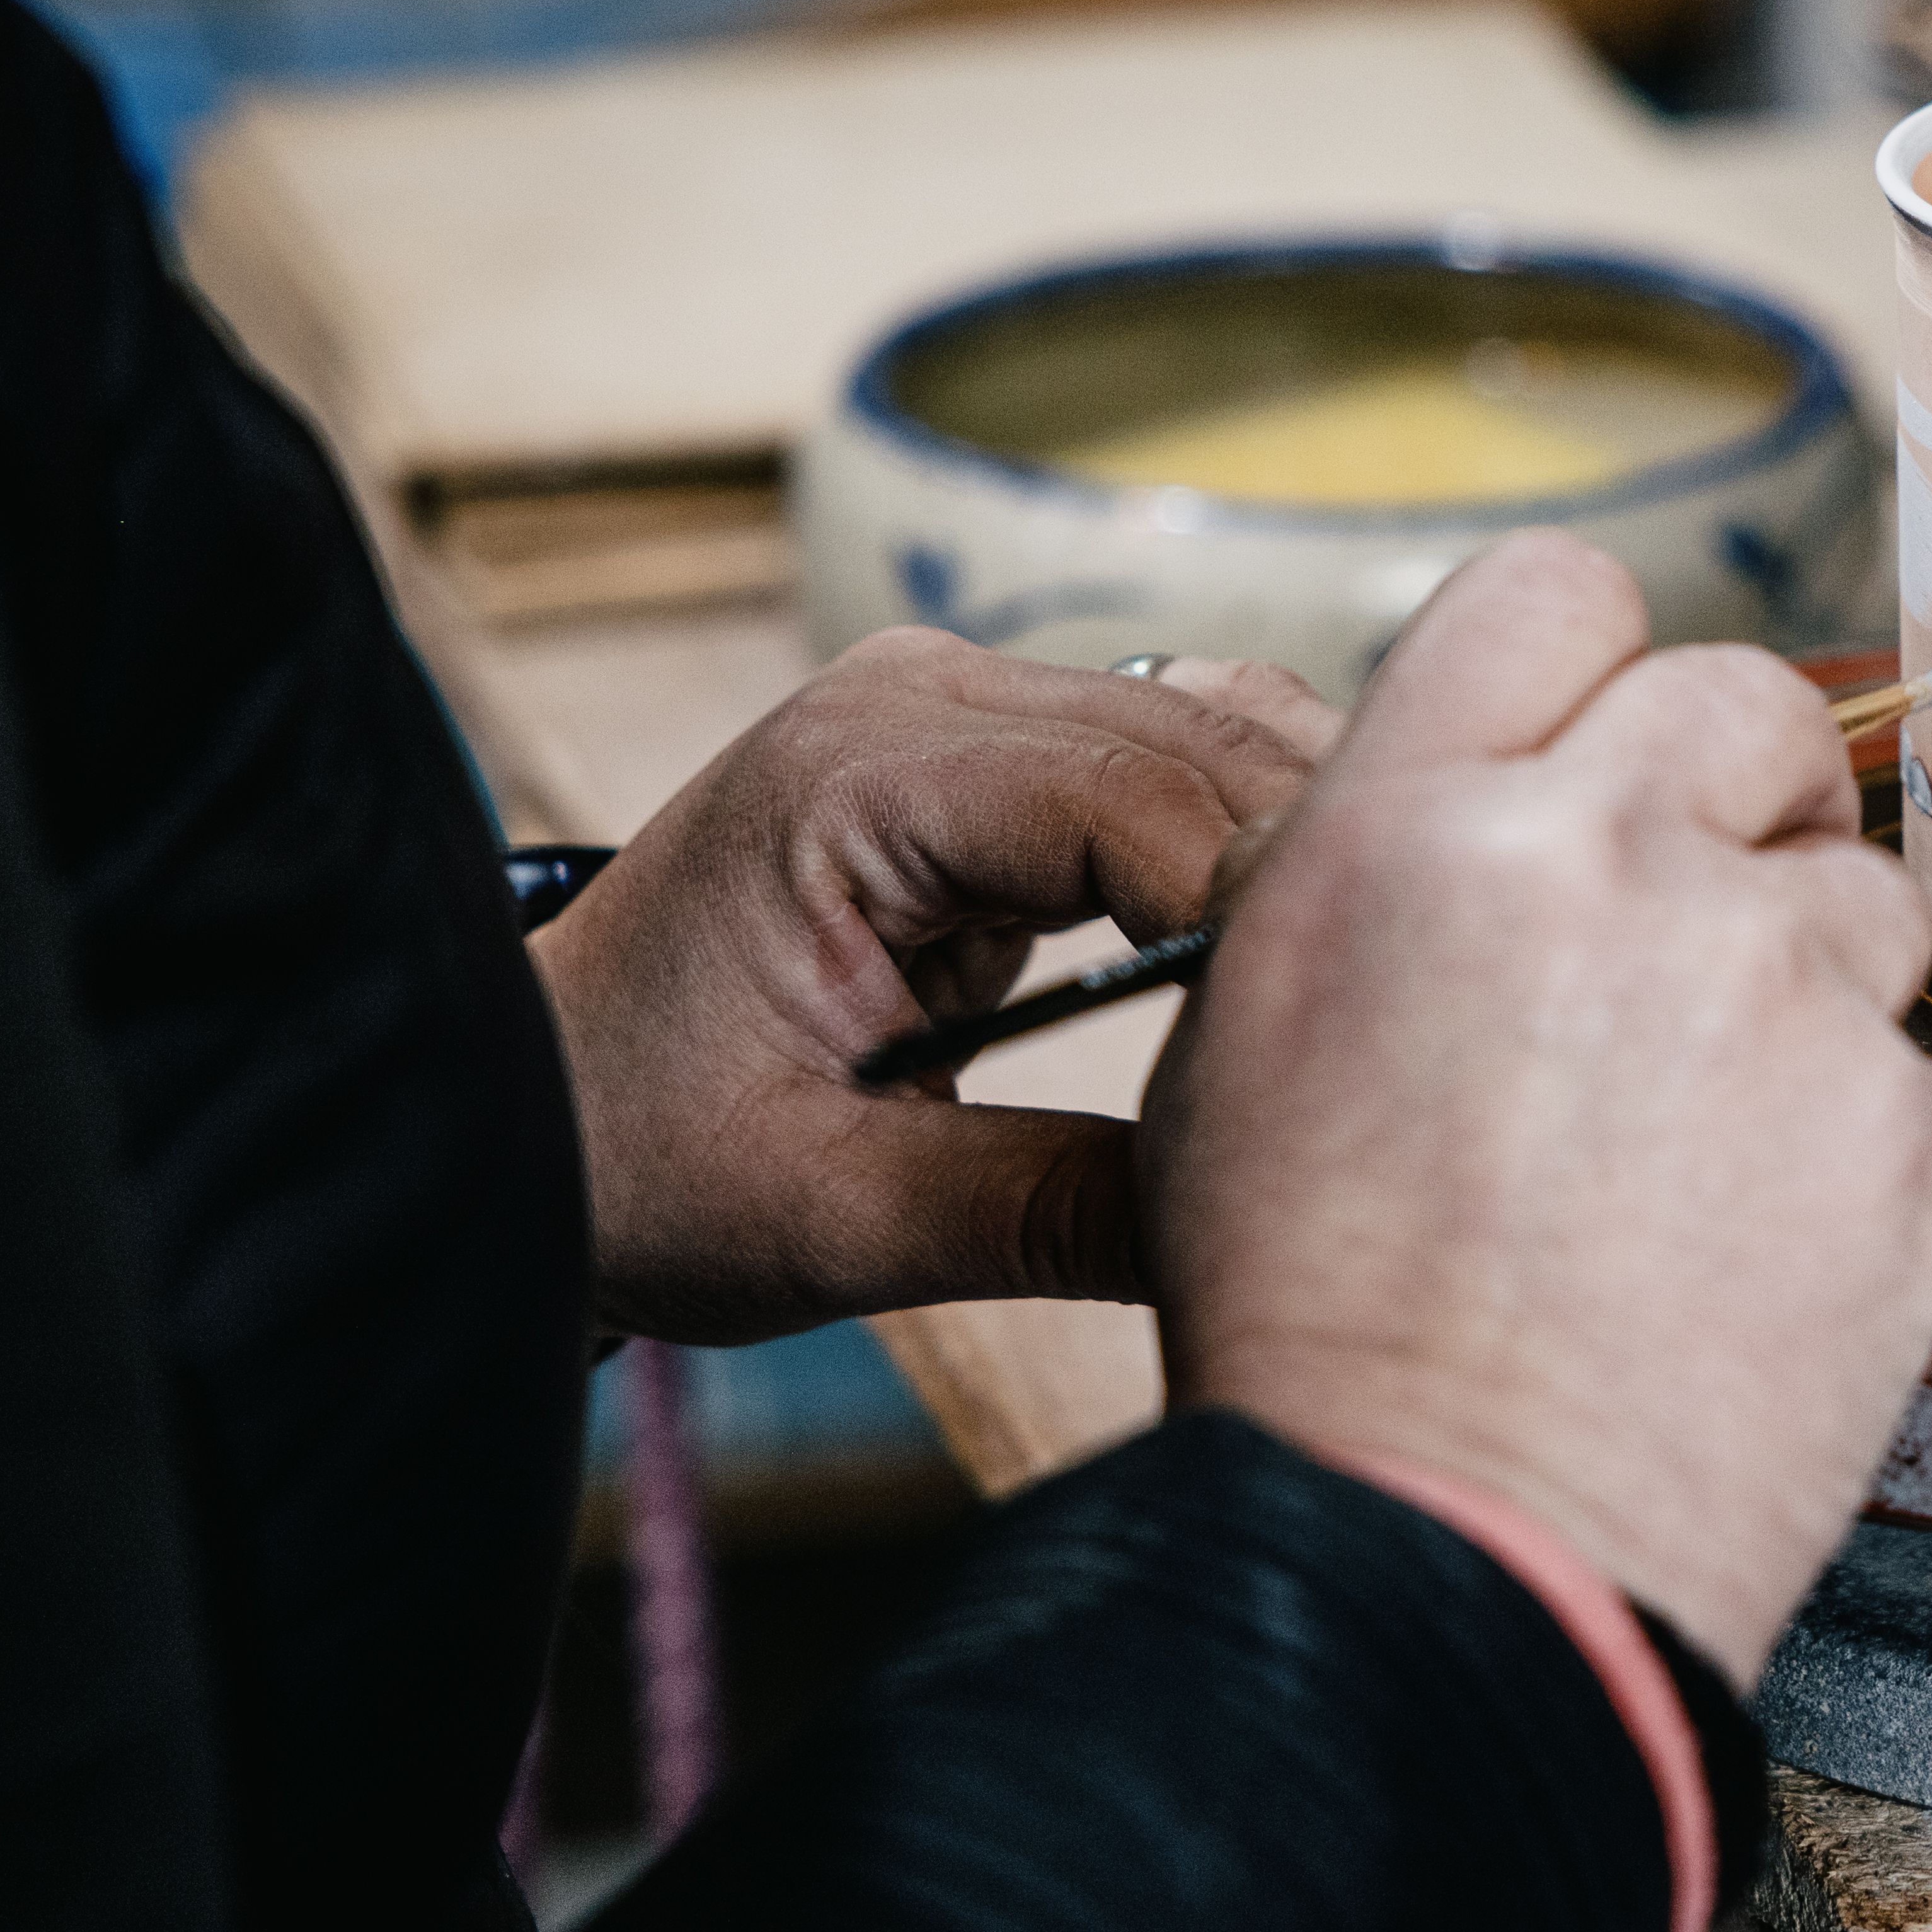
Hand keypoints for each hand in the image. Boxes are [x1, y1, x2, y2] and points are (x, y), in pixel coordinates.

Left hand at [534, 630, 1344, 1345]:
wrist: (512, 1114)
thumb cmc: (632, 1160)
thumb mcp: (833, 1219)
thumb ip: (1050, 1212)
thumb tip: (1254, 1234)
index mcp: (862, 773)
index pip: (1145, 802)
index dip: (1273, 914)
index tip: (1363, 1045)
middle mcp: (926, 697)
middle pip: (1209, 750)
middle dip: (1322, 882)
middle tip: (1419, 1037)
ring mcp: (968, 712)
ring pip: (1223, 743)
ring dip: (1306, 861)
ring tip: (1387, 1001)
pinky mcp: (1002, 759)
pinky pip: (1183, 769)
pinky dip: (1258, 850)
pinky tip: (1313, 956)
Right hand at [1140, 532, 1931, 1679]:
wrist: (1440, 1554)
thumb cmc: (1318, 1330)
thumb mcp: (1251, 1047)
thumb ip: (1382, 877)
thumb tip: (1487, 807)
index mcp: (1416, 828)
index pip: (1556, 594)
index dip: (1593, 669)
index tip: (1607, 760)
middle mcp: (1605, 865)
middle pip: (1747, 704)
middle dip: (1738, 804)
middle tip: (1691, 944)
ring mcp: (1774, 993)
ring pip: (1860, 904)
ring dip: (1807, 1004)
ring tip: (1701, 1165)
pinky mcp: (1900, 1132)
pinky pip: (1927, 1094)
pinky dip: (1872, 1175)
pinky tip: (1769, 1271)